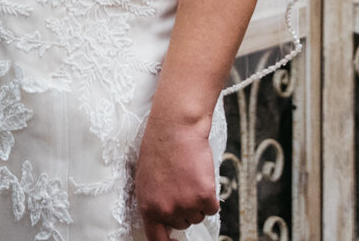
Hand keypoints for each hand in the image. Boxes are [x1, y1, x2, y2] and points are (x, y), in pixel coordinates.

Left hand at [132, 109, 218, 239]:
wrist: (174, 130)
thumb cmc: (159, 151)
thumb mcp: (146, 181)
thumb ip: (154, 204)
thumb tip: (164, 221)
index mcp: (147, 207)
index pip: (156, 239)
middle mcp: (166, 210)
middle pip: (182, 224)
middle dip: (183, 209)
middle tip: (179, 185)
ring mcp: (186, 205)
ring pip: (198, 217)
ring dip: (197, 202)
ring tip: (187, 179)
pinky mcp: (204, 197)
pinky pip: (212, 208)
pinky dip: (210, 196)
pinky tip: (200, 178)